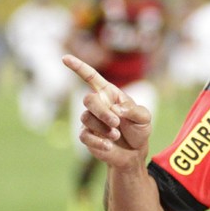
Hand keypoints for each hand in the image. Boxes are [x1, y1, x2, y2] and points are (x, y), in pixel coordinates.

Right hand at [62, 54, 151, 169]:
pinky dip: (98, 141)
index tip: (65, 58)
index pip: (91, 77)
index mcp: (110, 94)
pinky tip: (109, 145)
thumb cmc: (139, 130)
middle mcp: (98, 104)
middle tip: (117, 123)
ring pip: (86, 118)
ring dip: (103, 127)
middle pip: (89, 99)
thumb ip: (134, 111)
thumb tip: (116, 108)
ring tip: (116, 135)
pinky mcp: (86, 135)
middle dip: (102, 111)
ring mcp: (90, 120)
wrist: (134, 152)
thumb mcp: (144, 118)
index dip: (78, 67)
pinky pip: (84, 136)